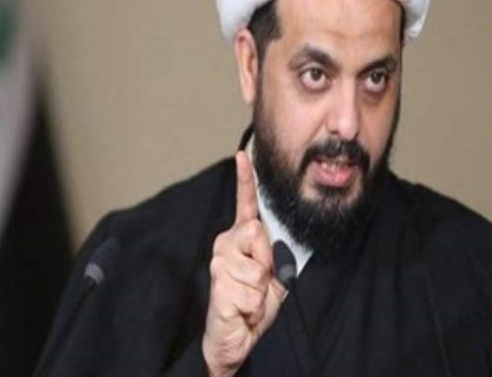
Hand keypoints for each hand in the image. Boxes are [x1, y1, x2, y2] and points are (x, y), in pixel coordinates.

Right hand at [202, 151, 286, 376]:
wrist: (236, 338)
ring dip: (262, 289)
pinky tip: (243, 309)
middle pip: (257, 232)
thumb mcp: (274, 278)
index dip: (245, 179)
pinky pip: (250, 291)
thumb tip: (267, 238)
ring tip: (251, 298)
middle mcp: (225, 244)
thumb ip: (274, 255)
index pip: (245, 205)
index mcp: (240, 238)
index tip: (243, 154)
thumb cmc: (253, 305)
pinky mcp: (217, 283)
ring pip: (256, 264)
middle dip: (268, 261)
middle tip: (261, 283)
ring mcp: (218, 262)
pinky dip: (254, 306)